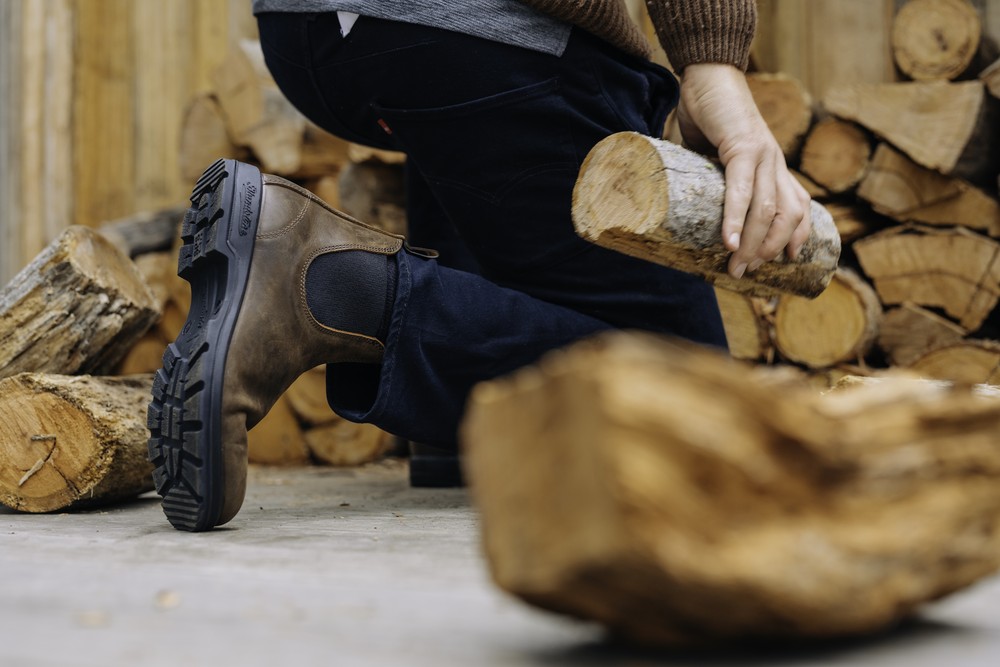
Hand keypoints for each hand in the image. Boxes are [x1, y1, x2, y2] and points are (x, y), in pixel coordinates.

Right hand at [676, 64, 811, 278]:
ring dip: (752, 243)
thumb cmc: (707, 117)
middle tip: (745, 274)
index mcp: (773, 167)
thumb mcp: (714, 157)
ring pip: (768, 210)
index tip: (781, 265)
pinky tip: (727, 241)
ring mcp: (765, 155)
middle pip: (786, 217)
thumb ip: (710, 181)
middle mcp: (776, 163)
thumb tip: (683, 209)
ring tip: (735, 265)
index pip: (798, 209)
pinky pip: (742, 191)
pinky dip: (734, 219)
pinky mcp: (744, 146)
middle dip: (767, 251)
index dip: (795, 239)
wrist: (708, 74)